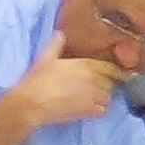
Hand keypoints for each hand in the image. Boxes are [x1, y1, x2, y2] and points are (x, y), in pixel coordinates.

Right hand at [6, 29, 127, 129]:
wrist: (31, 104)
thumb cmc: (37, 81)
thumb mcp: (44, 59)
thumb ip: (55, 45)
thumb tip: (59, 34)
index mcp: (86, 64)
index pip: (111, 68)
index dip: (113, 72)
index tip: (112, 76)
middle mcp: (94, 79)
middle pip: (111, 83)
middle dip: (106, 86)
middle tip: (96, 89)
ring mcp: (93, 95)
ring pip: (109, 97)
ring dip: (103, 99)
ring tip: (92, 100)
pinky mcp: (89, 111)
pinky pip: (103, 110)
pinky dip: (99, 110)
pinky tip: (89, 110)